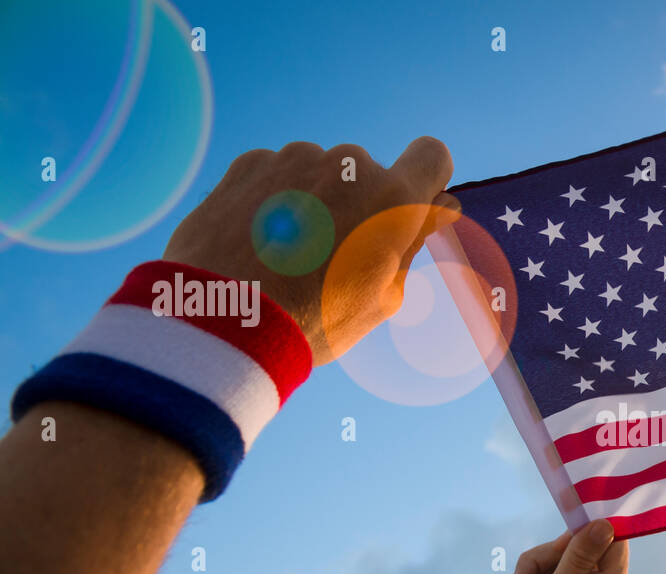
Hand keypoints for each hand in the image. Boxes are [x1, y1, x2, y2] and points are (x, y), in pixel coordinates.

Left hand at [162, 137, 456, 364]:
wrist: (223, 320)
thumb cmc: (314, 321)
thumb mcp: (382, 298)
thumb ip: (412, 244)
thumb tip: (436, 208)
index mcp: (393, 199)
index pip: (432, 156)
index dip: (426, 180)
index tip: (411, 206)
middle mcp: (348, 165)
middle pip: (368, 173)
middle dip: (360, 204)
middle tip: (334, 256)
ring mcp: (296, 158)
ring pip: (320, 173)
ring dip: (315, 201)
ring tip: (289, 254)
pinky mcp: (251, 162)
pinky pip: (278, 175)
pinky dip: (276, 201)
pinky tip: (260, 241)